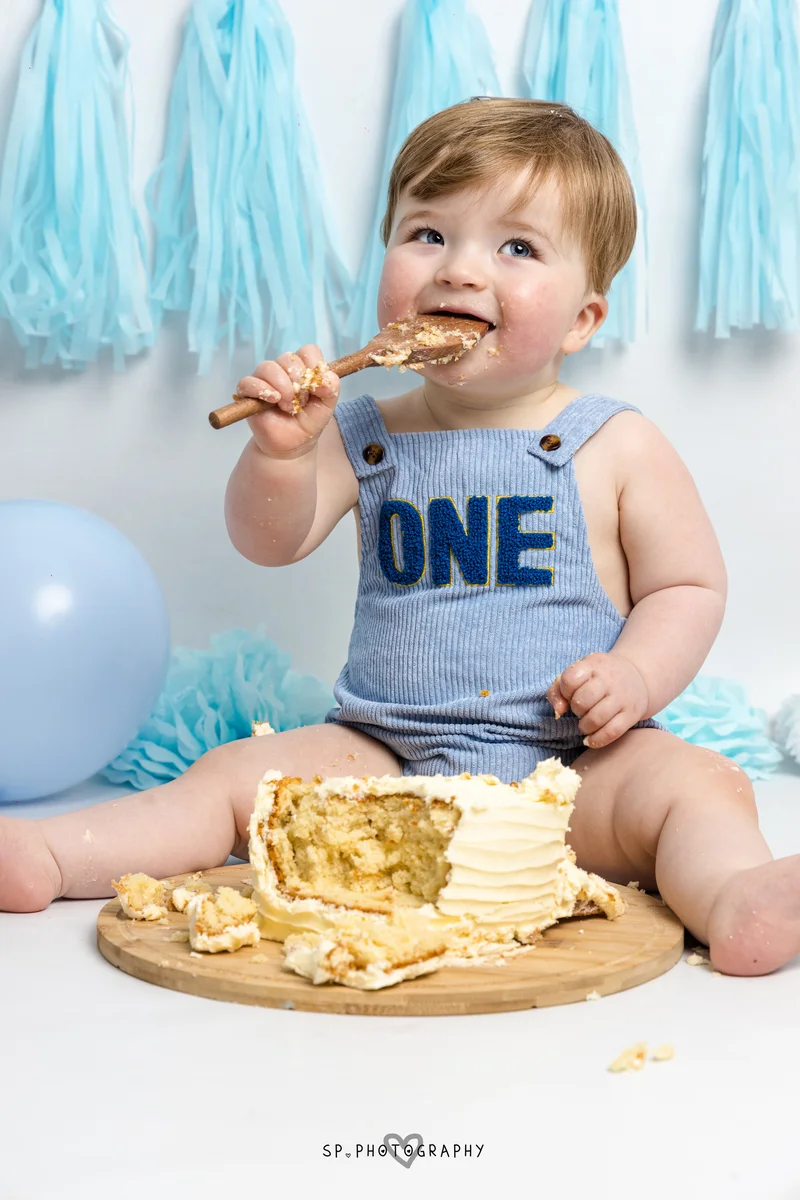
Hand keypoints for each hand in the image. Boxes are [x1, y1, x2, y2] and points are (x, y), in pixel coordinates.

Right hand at [235, 344, 338, 458]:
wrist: (293, 444)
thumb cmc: (308, 421)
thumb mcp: (327, 405)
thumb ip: (331, 388)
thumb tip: (323, 378)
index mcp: (302, 368)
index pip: (308, 351)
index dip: (313, 365)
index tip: (316, 387)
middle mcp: (282, 369)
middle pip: (288, 358)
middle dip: (298, 380)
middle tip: (301, 401)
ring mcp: (264, 379)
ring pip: (268, 367)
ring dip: (282, 387)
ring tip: (288, 406)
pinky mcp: (248, 391)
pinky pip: (248, 381)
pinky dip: (262, 389)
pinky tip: (273, 400)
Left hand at [546, 652, 648, 749]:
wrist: (637, 677)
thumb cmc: (599, 678)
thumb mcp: (580, 673)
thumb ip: (559, 690)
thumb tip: (559, 711)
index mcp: (594, 664)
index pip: (570, 679)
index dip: (565, 691)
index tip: (571, 695)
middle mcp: (610, 679)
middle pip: (582, 700)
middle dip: (576, 710)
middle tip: (581, 710)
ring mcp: (622, 697)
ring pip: (596, 718)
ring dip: (585, 726)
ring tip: (585, 725)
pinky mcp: (632, 714)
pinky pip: (612, 732)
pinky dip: (597, 740)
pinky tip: (591, 739)